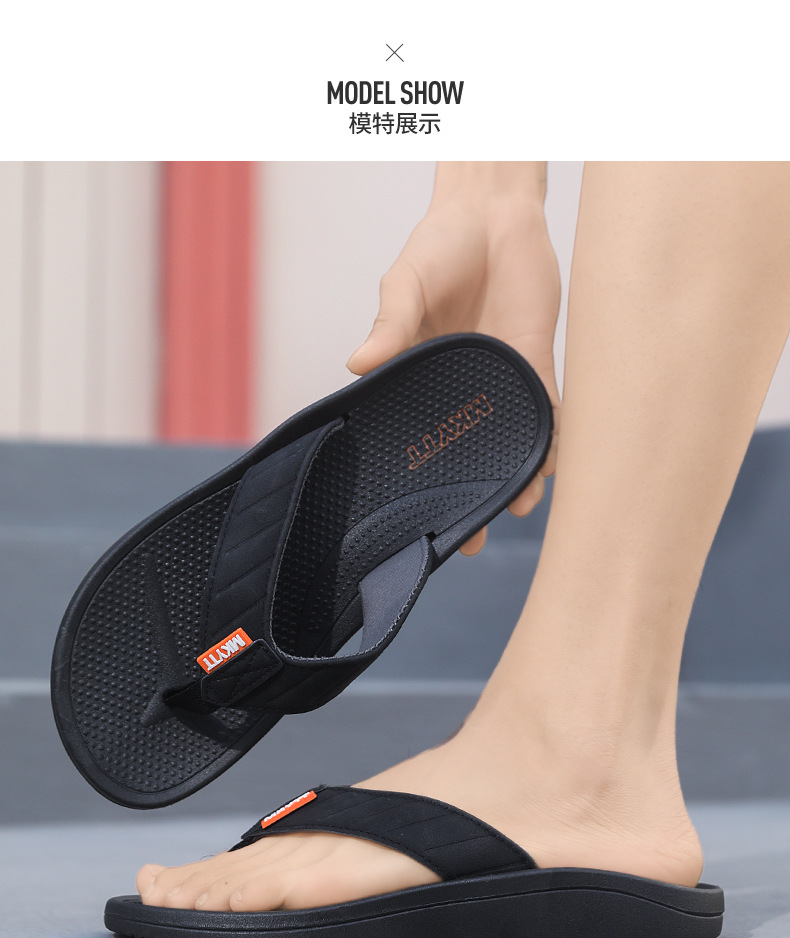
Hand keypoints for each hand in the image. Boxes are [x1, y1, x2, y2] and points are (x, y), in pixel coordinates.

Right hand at [347, 163, 560, 554]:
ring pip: (509, 441)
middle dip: (468, 497)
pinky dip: (552, 436)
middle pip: (466, 454)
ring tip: (520, 507)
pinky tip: (555, 467)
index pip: (416, 439)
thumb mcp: (404, 284)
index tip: (413, 521)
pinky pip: (547, 407)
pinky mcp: (537, 360)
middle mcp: (461, 389)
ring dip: (516, 475)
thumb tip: (358, 364)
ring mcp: (501, 379)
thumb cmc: (438, 246)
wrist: (492, 209)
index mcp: (420, 377)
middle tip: (468, 540)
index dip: (417, 481)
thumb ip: (390, 324)